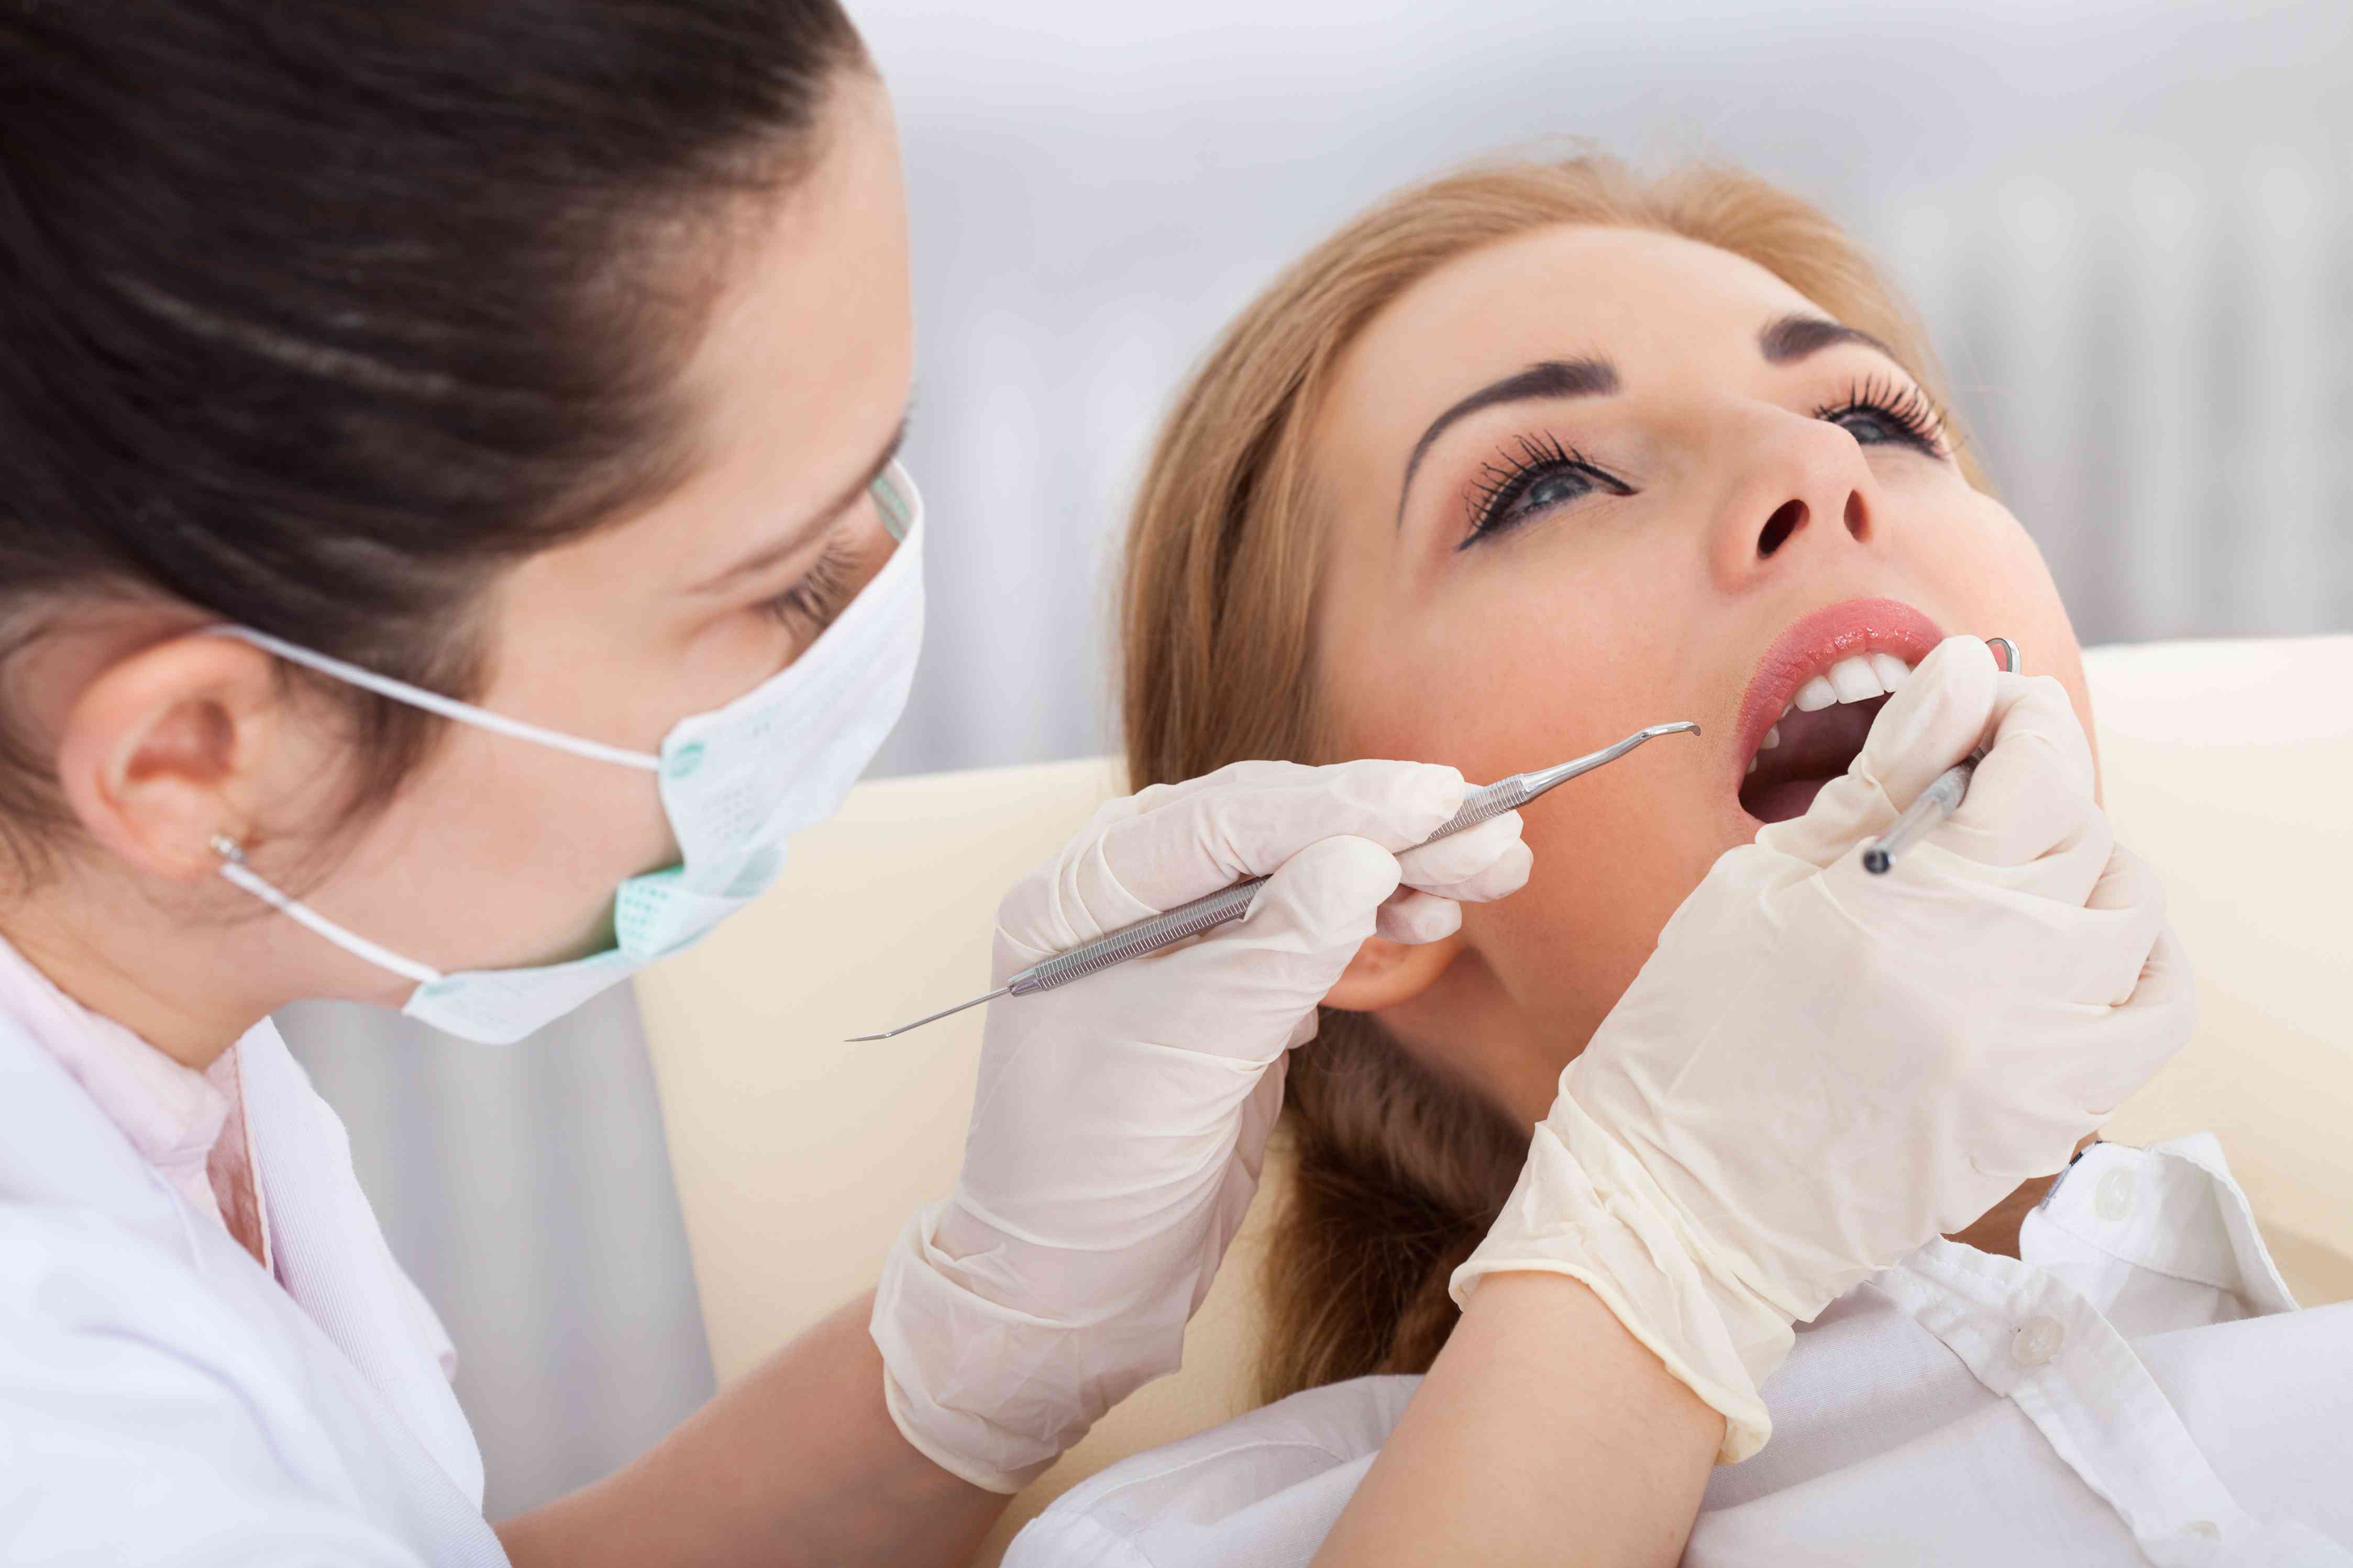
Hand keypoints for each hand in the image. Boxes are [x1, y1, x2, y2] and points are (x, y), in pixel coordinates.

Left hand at [873, 759, 1531, 1490]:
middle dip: (1384, 829)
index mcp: (1082, 894)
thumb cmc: (1092, 1173)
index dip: (1340, 802)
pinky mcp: (1224, 987)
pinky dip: (1371, 918)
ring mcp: (1178, 941)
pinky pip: (1306, 926)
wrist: (1072, 1287)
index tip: (1437, 797)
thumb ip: (1275, 951)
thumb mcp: (1187, 1057)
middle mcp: (1124, 898)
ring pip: (1300, 872)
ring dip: (1395, 869)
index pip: (1224, 818)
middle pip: (1271, 831)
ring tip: (1489, 873)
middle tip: (1491, 829)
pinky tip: (1428, 917)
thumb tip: (1364, 856)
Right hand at [1454, 636, 2191, 1461]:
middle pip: (2084, 831)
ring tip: (2007, 869)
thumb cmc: (1695, 1037)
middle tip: (1965, 781)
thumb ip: (1880, 776)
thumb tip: (1963, 672)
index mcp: (1914, 906)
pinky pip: (2153, 1016)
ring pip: (2129, 914)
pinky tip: (2075, 945)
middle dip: (2034, 782)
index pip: (2038, 764)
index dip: (2020, 712)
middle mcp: (1999, 979)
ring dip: (2082, 866)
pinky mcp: (2047, 1115)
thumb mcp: (1764, 883)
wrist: (1683, 1203)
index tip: (1985, 698)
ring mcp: (2035, 1055)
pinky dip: (2136, 961)